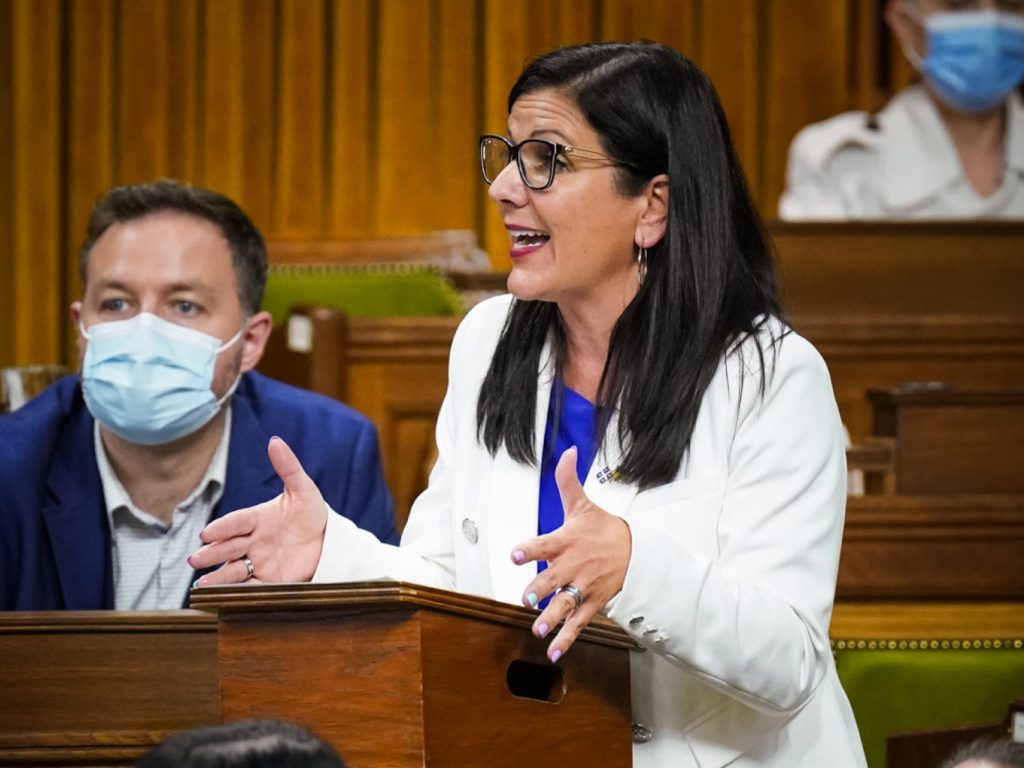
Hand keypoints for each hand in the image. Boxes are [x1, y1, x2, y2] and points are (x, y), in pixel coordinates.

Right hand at [188, 437, 329, 585]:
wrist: (329, 542)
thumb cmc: (311, 513)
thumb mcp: (303, 489)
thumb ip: (288, 467)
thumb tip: (275, 441)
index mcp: (257, 518)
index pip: (236, 522)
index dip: (223, 527)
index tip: (208, 533)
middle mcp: (253, 541)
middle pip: (228, 547)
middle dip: (212, 553)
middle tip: (195, 558)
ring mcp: (258, 562)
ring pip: (233, 570)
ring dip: (217, 577)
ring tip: (201, 584)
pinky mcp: (269, 581)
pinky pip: (250, 587)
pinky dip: (236, 593)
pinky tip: (222, 598)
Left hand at [511, 446, 631, 661]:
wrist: (637, 553)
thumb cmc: (603, 528)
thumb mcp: (583, 504)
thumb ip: (568, 481)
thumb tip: (568, 450)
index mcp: (566, 541)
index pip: (544, 544)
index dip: (529, 550)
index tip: (515, 555)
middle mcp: (572, 566)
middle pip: (553, 579)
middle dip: (540, 589)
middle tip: (527, 597)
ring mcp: (583, 588)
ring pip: (564, 605)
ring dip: (551, 619)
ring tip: (538, 629)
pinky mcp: (592, 604)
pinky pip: (577, 624)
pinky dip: (565, 639)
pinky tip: (552, 653)